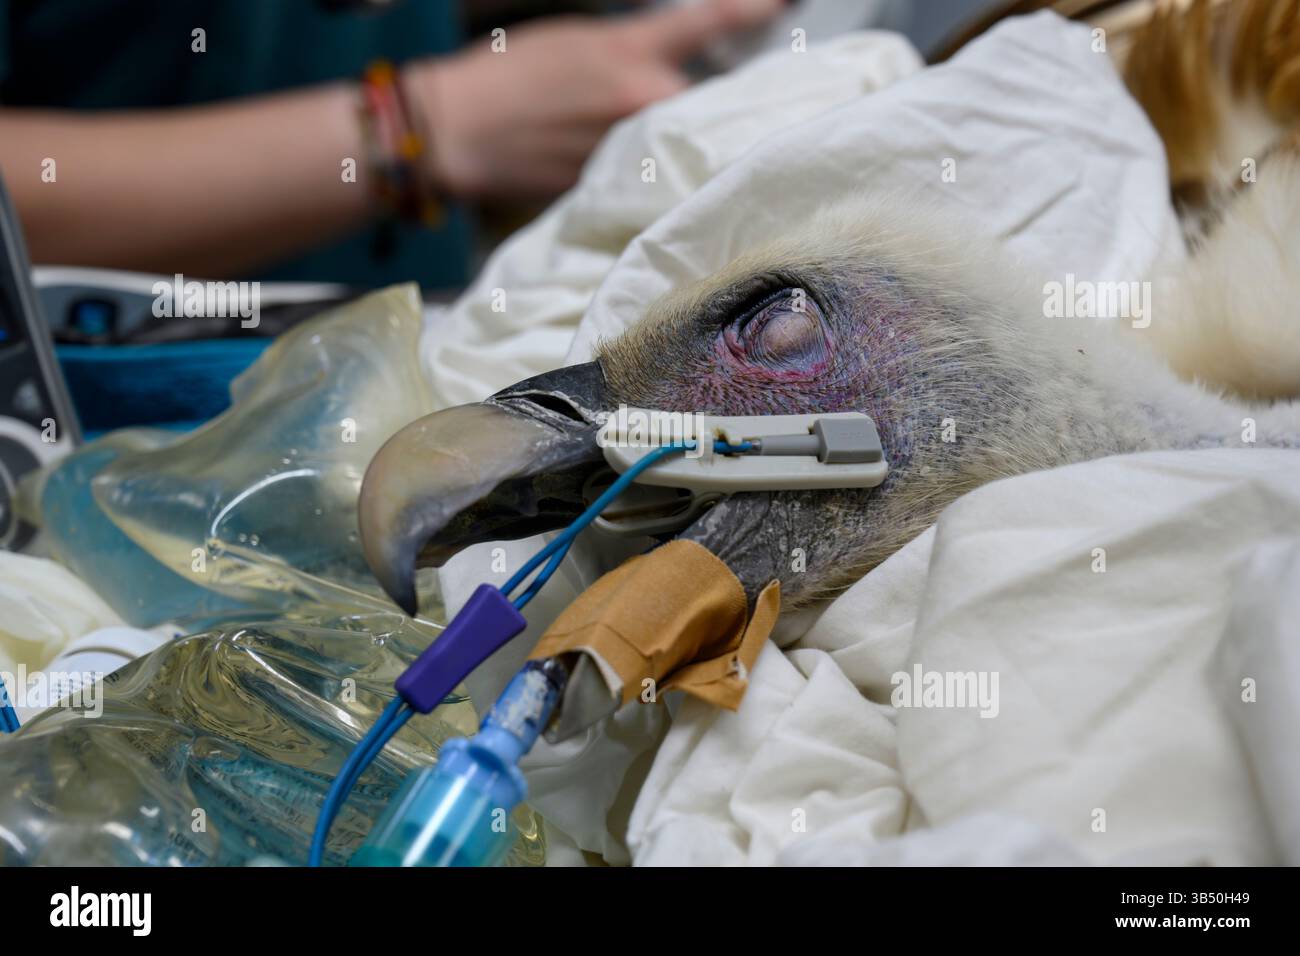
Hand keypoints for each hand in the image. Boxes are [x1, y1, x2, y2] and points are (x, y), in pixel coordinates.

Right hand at [406, 0, 782, 199]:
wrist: (458, 131)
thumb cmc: (509, 76)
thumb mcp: (578, 40)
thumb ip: (636, 50)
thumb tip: (674, 62)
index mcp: (634, 57)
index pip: (711, 22)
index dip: (755, 9)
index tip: (786, 1)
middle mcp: (644, 106)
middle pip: (717, 101)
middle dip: (730, 101)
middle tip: (742, 102)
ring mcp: (634, 155)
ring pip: (690, 145)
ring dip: (698, 142)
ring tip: (678, 146)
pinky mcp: (617, 191)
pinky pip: (658, 181)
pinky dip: (663, 175)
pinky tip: (656, 177)